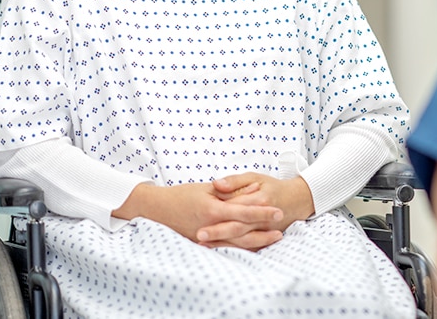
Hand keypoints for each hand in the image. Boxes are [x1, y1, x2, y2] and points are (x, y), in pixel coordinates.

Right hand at [114, 181, 285, 248]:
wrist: (155, 209)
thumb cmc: (181, 195)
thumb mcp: (206, 188)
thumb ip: (229, 192)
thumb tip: (251, 192)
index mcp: (212, 209)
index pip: (243, 212)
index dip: (261, 212)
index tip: (277, 210)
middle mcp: (211, 226)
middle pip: (243, 231)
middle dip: (264, 229)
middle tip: (281, 228)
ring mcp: (206, 238)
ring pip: (236, 243)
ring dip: (257, 241)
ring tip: (274, 238)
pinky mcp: (201, 245)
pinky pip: (226, 249)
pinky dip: (241, 248)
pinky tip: (254, 247)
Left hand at [196, 174, 316, 249]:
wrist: (298, 200)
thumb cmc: (273, 187)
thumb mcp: (255, 177)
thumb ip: (235, 181)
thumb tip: (216, 184)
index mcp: (260, 200)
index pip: (237, 206)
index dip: (219, 210)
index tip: (200, 213)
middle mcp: (263, 218)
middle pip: (238, 226)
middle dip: (218, 232)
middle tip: (199, 235)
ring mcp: (265, 230)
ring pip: (241, 240)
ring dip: (222, 243)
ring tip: (203, 244)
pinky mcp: (265, 238)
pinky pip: (248, 246)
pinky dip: (233, 249)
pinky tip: (217, 249)